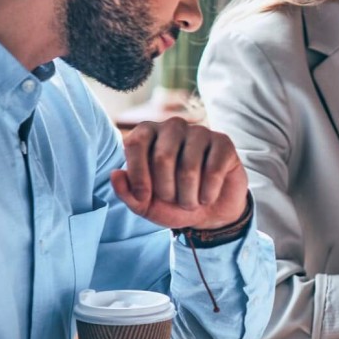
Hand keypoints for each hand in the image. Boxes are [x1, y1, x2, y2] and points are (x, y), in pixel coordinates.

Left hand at [112, 118, 249, 230]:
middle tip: (173, 201)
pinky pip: (213, 170)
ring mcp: (200, 132)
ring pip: (189, 167)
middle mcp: (172, 127)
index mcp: (148, 134)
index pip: (135, 143)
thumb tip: (115, 174)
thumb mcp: (145, 204)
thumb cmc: (173, 203)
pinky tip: (207, 197)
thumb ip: (126, 192)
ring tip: (190, 202)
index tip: (144, 197)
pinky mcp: (223, 142)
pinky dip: (208, 193)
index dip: (138, 174)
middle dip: (166, 190)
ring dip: (188, 196)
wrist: (209, 211)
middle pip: (163, 157)